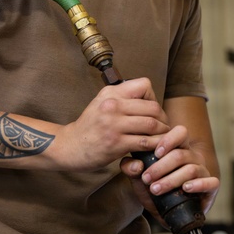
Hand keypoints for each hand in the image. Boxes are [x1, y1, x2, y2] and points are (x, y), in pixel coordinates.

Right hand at [50, 78, 169, 171]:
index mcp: (111, 93)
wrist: (69, 146)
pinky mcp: (116, 143)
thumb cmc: (90, 126)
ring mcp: (113, 125)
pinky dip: (155, 145)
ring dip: (162, 132)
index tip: (152, 110)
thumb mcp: (102, 103)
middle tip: (163, 127)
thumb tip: (148, 98)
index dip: (153, 97)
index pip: (144, 85)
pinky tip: (155, 148)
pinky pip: (145, 142)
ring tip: (162, 137)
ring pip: (152, 124)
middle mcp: (112, 105)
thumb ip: (123, 98)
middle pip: (153, 107)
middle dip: (163, 118)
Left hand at [120, 124, 220, 217]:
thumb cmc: (155, 189)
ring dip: (171, 180)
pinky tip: (186, 188)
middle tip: (146, 178)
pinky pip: (211, 182)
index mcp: (178, 148)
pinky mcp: (211, 187)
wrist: (166, 213)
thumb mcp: (139, 179)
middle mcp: (193, 157)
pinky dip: (198, 185)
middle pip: (181, 154)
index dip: (168, 141)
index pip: (180, 133)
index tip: (155, 153)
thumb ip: (131, 168)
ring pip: (191, 169)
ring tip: (156, 189)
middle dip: (161, 167)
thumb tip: (135, 164)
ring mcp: (203, 171)